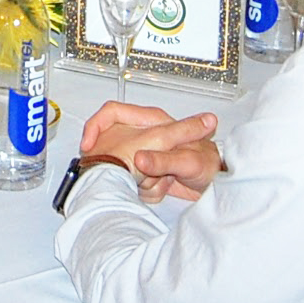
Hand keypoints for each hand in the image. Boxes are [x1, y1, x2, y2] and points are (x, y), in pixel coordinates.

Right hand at [81, 102, 226, 202]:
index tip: (88, 146)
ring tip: (162, 182)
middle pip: (114, 146)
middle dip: (125, 168)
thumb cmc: (208, 166)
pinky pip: (133, 182)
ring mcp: (145, 153)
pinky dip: (147, 189)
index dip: (95, 127)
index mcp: (153, 122)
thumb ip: (163, 159)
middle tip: (140, 178)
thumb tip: (140, 159)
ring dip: (142, 182)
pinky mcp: (147, 172)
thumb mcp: (187, 161)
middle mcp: (147, 135)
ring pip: (123, 168)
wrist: (215, 186)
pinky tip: (163, 188)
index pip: (110, 113)